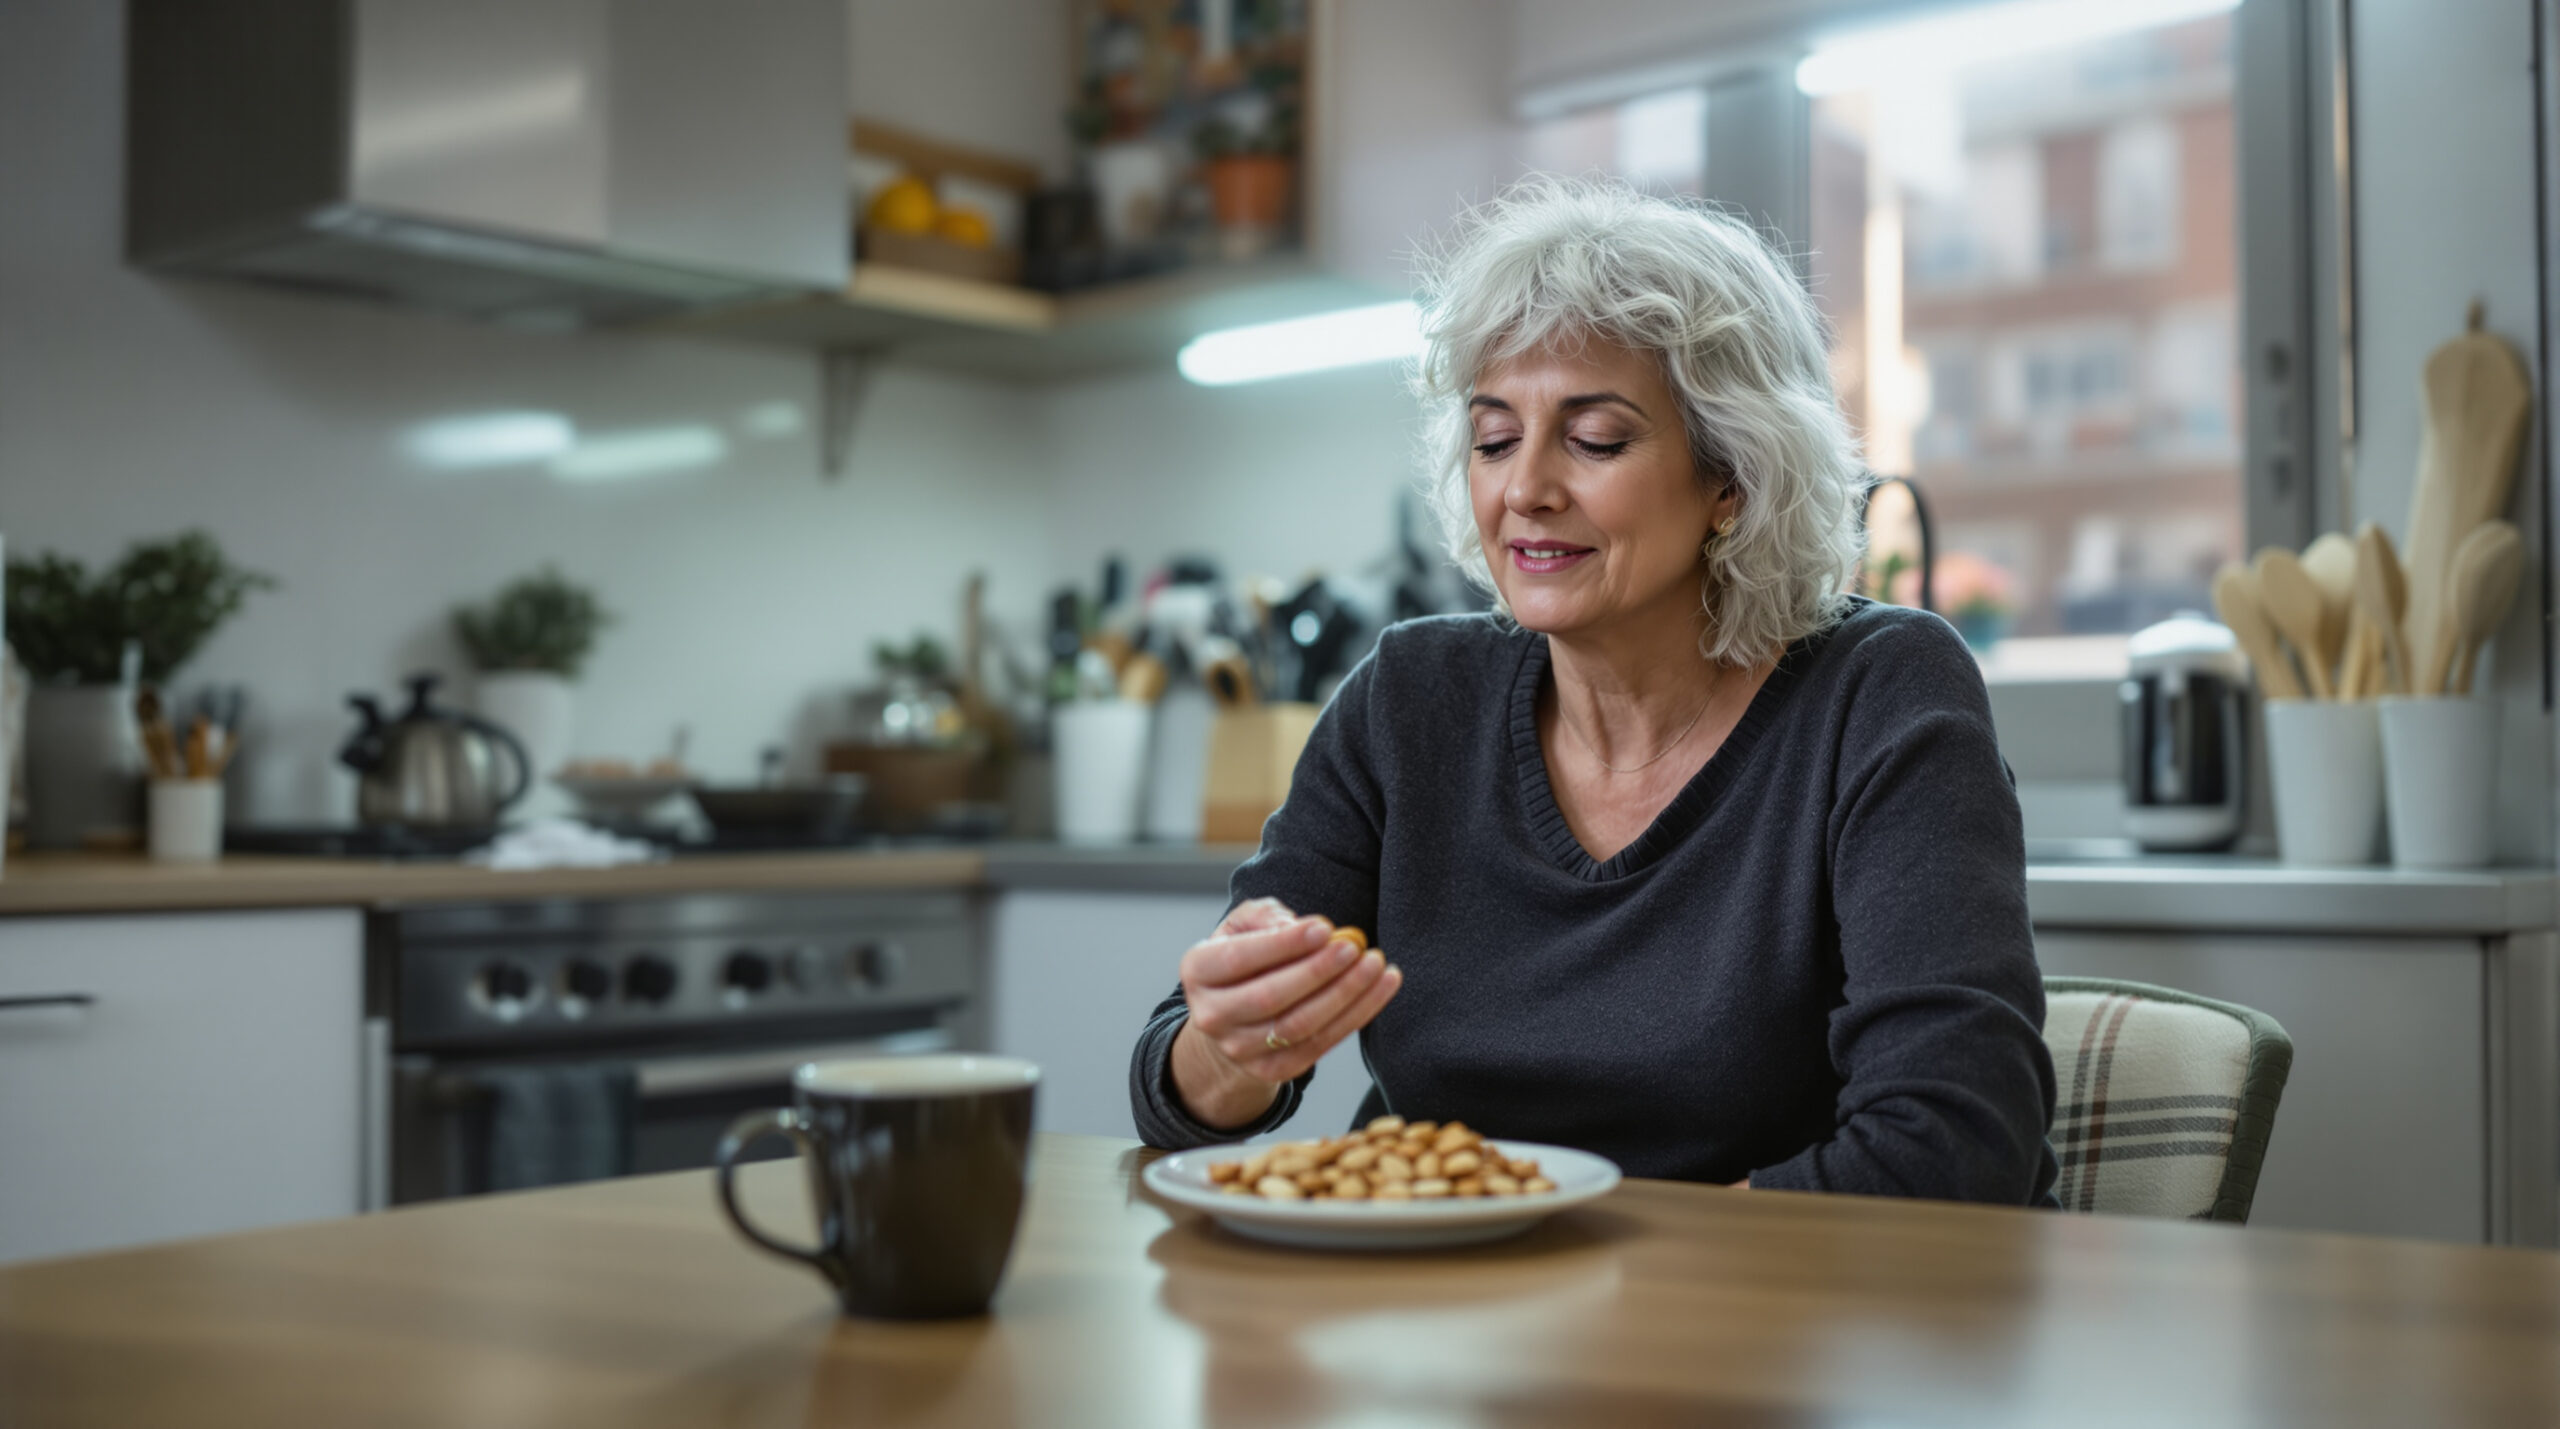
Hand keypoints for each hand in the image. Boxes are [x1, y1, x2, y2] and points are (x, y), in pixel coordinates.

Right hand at [1168, 897, 1402, 1129]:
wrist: (1234, 1018)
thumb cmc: (1244, 959)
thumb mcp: (1241, 927)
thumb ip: (1263, 917)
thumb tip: (1294, 925)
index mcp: (1197, 971)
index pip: (1239, 959)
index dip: (1283, 945)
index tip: (1323, 927)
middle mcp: (1211, 1015)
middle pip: (1270, 997)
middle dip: (1317, 971)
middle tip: (1354, 946)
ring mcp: (1240, 1049)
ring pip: (1298, 1025)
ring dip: (1344, 994)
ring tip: (1376, 965)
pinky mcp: (1273, 1070)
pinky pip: (1320, 1045)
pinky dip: (1357, 1015)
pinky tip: (1383, 987)